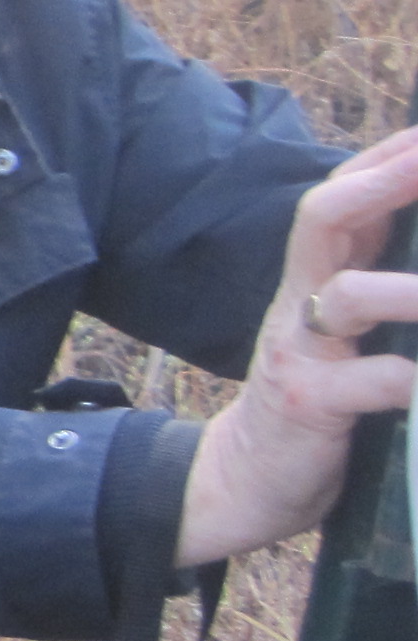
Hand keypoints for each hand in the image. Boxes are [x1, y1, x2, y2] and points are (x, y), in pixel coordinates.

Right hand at [178, 128, 417, 567]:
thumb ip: (372, 291)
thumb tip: (417, 250)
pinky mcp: (310, 405)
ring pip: (349, 295)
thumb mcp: (336, 336)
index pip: (339, 198)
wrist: (240, 482)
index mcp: (311, 282)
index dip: (385, 159)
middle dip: (383, 181)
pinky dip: (415, 377)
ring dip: (414, 291)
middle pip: (321, 216)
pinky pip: (373, 381)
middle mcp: (299, 304)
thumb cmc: (312, 404)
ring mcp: (301, 351)